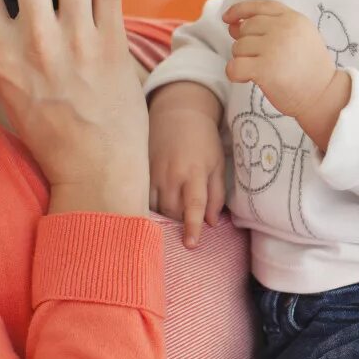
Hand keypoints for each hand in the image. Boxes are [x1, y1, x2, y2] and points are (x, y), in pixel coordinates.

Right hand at [148, 82, 225, 246]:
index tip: (191, 245)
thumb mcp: (217, 164)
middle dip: (180, 223)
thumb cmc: (203, 141)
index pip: (194, 204)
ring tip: (174, 214)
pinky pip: (143, 197)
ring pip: (156, 207)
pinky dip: (150, 206)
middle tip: (187, 225)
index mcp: (194, 172)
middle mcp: (171, 174)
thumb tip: (211, 223)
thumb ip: (216, 195)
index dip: (193, 226)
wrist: (177, 113)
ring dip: (165, 216)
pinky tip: (158, 206)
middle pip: (173, 211)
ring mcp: (153, 172)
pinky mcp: (141, 170)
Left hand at [221, 0, 336, 117]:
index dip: (240, 10)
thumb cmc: (309, 69)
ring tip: (264, 71)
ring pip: (238, 48)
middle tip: (262, 60)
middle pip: (245, 28)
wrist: (324, 95)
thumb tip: (233, 25)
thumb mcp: (300, 37)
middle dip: (246, 44)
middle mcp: (283, 28)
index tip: (227, 18)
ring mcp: (273, 47)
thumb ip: (271, 27)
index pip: (259, 6)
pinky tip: (247, 79)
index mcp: (293, 18)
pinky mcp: (264, 69)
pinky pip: (234, 66)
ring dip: (244, 60)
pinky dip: (235, 74)